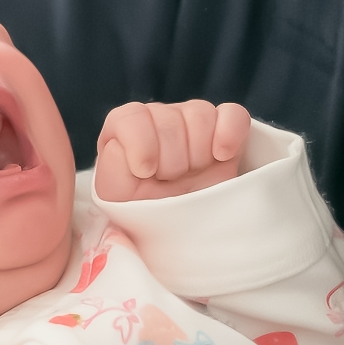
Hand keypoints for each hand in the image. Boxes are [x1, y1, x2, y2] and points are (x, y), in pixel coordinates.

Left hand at [94, 100, 250, 202]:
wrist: (182, 231)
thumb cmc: (144, 215)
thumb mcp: (118, 203)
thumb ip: (110, 177)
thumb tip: (117, 158)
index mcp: (123, 133)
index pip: (129, 117)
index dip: (140, 143)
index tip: (146, 172)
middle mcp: (157, 120)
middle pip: (168, 117)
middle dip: (171, 158)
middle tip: (171, 182)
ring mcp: (192, 122)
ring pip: (199, 113)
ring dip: (198, 152)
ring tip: (193, 175)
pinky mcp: (225, 132)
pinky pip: (233, 114)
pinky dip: (230, 131)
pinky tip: (222, 155)